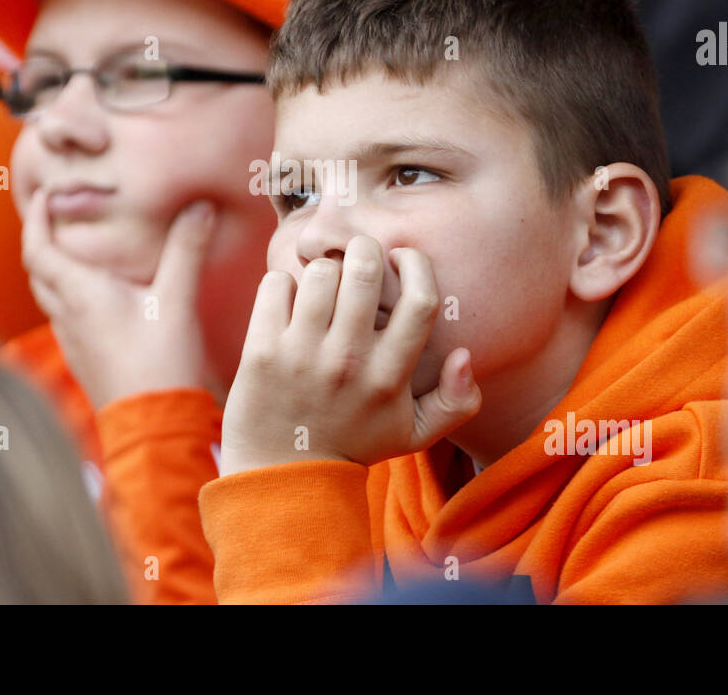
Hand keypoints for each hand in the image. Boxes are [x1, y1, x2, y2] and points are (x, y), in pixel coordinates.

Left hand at [22, 191, 218, 408]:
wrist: (153, 425)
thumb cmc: (161, 362)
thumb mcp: (177, 300)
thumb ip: (186, 249)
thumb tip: (199, 206)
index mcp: (80, 294)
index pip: (37, 249)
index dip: (34, 219)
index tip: (43, 195)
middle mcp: (67, 316)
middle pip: (38, 271)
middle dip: (41, 240)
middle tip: (57, 219)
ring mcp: (72, 342)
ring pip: (49, 297)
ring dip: (54, 271)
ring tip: (76, 253)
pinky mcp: (85, 361)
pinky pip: (65, 319)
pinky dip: (69, 297)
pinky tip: (96, 300)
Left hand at [219, 236, 481, 473]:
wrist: (284, 475)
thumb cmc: (353, 445)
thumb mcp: (414, 434)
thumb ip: (456, 402)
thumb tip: (465, 355)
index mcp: (390, 376)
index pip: (420, 301)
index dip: (416, 265)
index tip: (402, 259)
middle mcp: (348, 361)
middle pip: (365, 270)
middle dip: (364, 250)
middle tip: (358, 258)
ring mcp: (302, 354)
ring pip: (319, 272)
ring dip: (323, 268)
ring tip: (322, 284)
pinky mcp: (262, 351)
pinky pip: (275, 285)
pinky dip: (282, 284)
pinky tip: (289, 301)